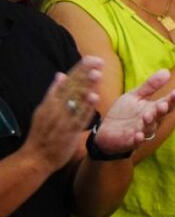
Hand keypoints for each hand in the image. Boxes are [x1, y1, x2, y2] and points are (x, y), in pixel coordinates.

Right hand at [24, 57, 102, 171]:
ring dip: (87, 86)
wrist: (36, 158)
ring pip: (77, 101)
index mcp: (50, 102)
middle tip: (97, 60)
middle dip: (85, 74)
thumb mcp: (44, 110)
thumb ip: (54, 93)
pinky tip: (94, 96)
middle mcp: (56, 109)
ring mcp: (63, 120)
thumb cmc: (42, 133)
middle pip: (72, 88)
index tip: (90, 58)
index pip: (67, 82)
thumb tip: (60, 74)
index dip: (79, 70)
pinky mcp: (69, 131)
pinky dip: (87, 107)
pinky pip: (80, 117)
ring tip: (97, 73)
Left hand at [94, 69, 174, 156]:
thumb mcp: (135, 95)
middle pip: (160, 116)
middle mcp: (151, 121)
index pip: (167, 103)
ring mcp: (141, 132)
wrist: (105, 130)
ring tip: (147, 116)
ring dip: (150, 123)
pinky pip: (136, 142)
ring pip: (150, 128)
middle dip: (162, 111)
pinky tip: (138, 135)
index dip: (173, 99)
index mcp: (154, 109)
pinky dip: (138, 139)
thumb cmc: (123, 113)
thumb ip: (150, 86)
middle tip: (163, 104)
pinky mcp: (130, 142)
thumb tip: (167, 71)